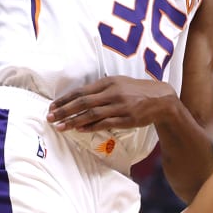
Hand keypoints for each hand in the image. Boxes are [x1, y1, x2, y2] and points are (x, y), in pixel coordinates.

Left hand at [48, 77, 174, 133]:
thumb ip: (101, 89)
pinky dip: (91, 127)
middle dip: (64, 111)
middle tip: (50, 118)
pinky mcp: (127, 119)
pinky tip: (80, 130)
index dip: (64, 100)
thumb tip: (80, 97)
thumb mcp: (119, 83)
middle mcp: (112, 93)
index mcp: (108, 82)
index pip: (81, 91)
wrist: (161, 99)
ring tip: (61, 126)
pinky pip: (105, 123)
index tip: (52, 107)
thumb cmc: (137, 91)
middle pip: (82, 102)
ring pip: (91, 114)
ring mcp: (120, 106)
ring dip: (74, 121)